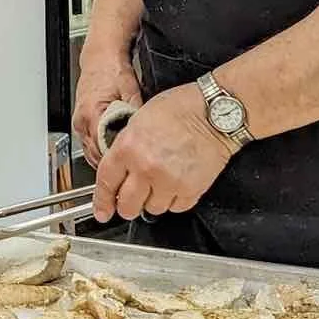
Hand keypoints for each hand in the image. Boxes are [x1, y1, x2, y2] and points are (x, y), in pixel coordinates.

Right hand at [72, 52, 142, 166]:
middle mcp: (82, 120)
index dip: (118, 158)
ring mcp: (79, 122)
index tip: (130, 165)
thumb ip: (136, 112)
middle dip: (112, 162)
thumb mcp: (130, 90)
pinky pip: (89, 144)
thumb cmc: (112, 69)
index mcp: (93, 112)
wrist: (100, 57)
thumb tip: (147, 130)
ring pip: (91, 151)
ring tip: (122, 162)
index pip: (103, 147)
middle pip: (95, 153)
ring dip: (105, 158)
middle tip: (130, 168)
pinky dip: (100, 149)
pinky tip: (113, 150)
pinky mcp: (80, 122)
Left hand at [92, 82, 235, 221]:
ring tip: (161, 182)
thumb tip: (119, 169)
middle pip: (128, 206)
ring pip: (152, 209)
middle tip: (132, 201)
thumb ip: (126, 147)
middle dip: (127, 206)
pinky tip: (177, 183)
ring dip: (153, 201)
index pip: (106, 183)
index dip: (102, 201)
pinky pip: (176, 208)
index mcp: (128, 147)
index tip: (103, 211)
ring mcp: (168, 181)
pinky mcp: (190, 190)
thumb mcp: (140, 119)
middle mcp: (145, 168)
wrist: (216, 112)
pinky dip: (175, 200)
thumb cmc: (182, 108)